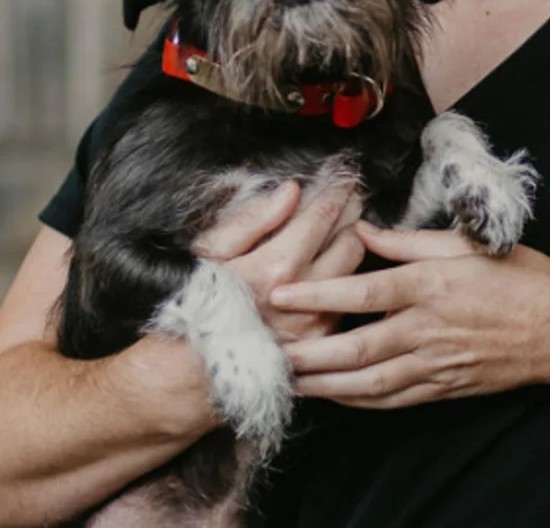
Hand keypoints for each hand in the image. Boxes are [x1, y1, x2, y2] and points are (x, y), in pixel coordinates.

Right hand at [193, 179, 366, 344]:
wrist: (193, 370)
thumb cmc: (196, 305)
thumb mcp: (212, 254)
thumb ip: (254, 219)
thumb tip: (291, 190)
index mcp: (276, 267)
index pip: (321, 218)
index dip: (336, 193)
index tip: (344, 179)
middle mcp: (303, 295)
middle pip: (349, 242)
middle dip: (352, 216)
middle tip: (349, 200)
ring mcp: (316, 322)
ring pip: (356, 271)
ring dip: (353, 245)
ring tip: (346, 229)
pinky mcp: (321, 343)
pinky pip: (346, 301)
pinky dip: (346, 278)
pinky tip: (334, 267)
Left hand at [270, 223, 549, 408]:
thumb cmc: (522, 278)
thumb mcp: (467, 243)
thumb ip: (410, 241)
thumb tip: (364, 231)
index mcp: (431, 285)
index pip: (362, 293)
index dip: (317, 295)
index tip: (280, 294)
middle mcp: (428, 328)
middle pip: (355, 348)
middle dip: (307, 354)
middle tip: (269, 353)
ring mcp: (436, 363)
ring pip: (369, 382)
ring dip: (325, 385)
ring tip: (290, 380)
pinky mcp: (445, 386)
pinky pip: (394, 400)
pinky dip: (360, 401)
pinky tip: (337, 396)